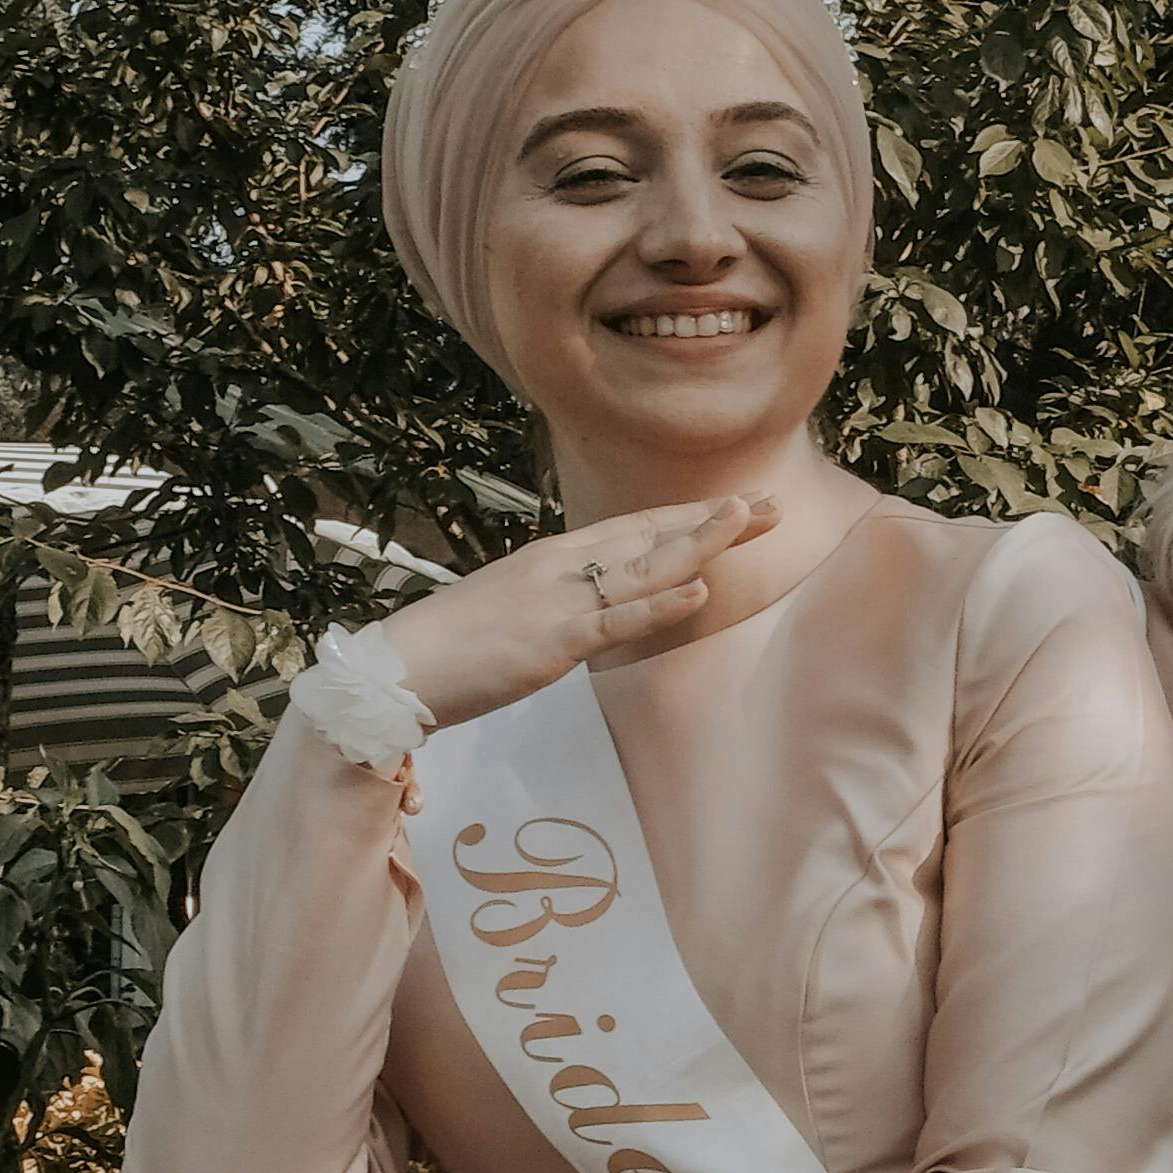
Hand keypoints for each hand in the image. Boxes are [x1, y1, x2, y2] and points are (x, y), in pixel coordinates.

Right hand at [369, 492, 779, 729]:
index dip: (691, 515)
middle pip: (652, 537)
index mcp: (555, 558)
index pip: (636, 528)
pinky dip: (658, 604)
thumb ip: (562, 601)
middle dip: (714, 521)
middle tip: (772, 504)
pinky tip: (699, 591)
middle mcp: (563, 567)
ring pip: (643, 567)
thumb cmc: (454, 645)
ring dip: (700, 542)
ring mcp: (559, 601)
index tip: (740, 505)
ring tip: (750, 519)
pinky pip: (615, 621)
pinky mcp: (552, 641)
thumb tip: (597, 605)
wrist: (400, 668)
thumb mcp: (518, 609)